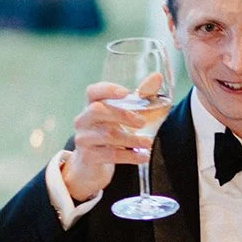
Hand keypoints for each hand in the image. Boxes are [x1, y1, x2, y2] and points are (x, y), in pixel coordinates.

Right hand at [61, 81, 155, 201]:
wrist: (92, 165)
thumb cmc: (110, 131)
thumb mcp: (125, 113)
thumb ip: (141, 95)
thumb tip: (157, 76)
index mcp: (91, 105)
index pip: (93, 91)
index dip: (107, 90)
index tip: (126, 93)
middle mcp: (83, 120)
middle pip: (97, 110)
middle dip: (122, 114)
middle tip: (142, 122)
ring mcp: (83, 138)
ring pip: (107, 135)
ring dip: (131, 139)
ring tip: (148, 143)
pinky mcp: (88, 157)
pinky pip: (110, 154)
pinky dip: (130, 156)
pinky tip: (143, 156)